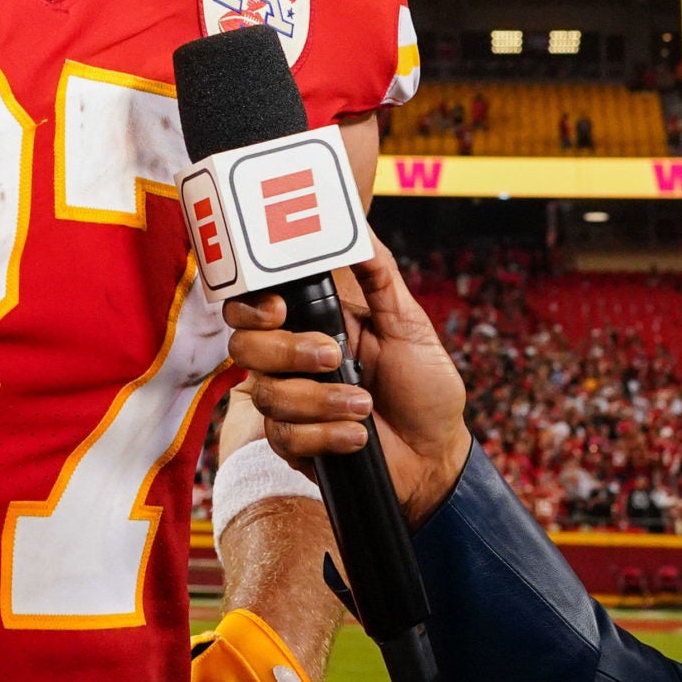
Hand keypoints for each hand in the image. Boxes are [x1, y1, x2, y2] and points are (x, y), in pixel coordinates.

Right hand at [226, 238, 471, 525]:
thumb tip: (359, 228)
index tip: (279, 308)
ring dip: (319, 401)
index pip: (254, 306)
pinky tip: (357, 437)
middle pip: (244, 348)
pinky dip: (324, 437)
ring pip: (266, 394)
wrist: (437, 453)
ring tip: (364, 406)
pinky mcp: (295, 445)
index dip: (250, 306)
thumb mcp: (408, 324)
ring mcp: (291, 404)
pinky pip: (284, 438)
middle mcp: (292, 362)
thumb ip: (380, 277)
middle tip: (332, 357)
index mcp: (313, 324)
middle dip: (286, 352)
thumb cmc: (425, 386)